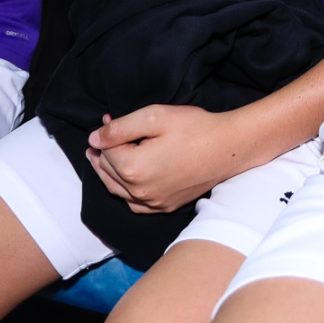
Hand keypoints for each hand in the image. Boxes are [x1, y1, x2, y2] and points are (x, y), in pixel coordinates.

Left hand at [86, 105, 256, 213]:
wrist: (229, 148)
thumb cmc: (195, 128)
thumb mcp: (155, 116)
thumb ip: (120, 127)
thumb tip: (94, 138)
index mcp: (133, 168)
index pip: (105, 151)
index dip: (104, 132)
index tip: (108, 118)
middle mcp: (139, 191)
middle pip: (107, 172)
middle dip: (103, 152)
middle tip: (104, 134)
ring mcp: (153, 203)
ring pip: (117, 190)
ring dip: (108, 173)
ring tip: (103, 157)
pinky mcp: (166, 206)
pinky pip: (135, 204)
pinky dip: (125, 192)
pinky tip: (126, 182)